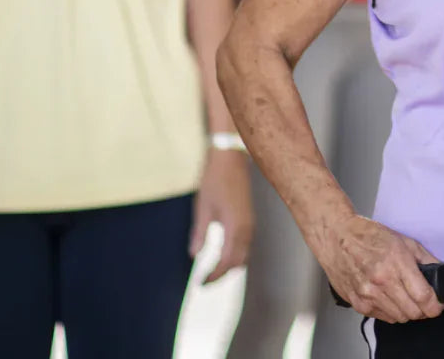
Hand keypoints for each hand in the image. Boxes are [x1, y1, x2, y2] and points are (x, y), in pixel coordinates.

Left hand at [191, 148, 253, 283]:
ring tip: (212, 272)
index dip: (214, 276)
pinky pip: (245, 244)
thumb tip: (193, 255)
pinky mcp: (249, 218)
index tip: (200, 284)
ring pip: (244, 254)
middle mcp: (247, 229)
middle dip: (222, 275)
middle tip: (204, 282)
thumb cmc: (214, 181)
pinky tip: (222, 255)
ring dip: (230, 266)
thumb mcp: (203, 208)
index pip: (227, 262)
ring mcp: (250, 223)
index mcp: (235, 228)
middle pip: (238, 262)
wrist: (231, 158)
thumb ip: (200, 233)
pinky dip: (235, 255)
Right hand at [314, 213, 443, 323]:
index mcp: (396, 264)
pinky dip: (391, 311)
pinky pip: (383, 317)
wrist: (336, 238)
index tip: (438, 304)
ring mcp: (368, 295)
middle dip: (424, 309)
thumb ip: (426, 260)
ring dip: (407, 311)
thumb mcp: (404, 241)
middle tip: (423, 300)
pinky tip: (388, 297)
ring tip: (405, 296)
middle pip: (413, 312)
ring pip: (400, 318)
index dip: (436, 305)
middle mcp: (382, 282)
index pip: (424, 297)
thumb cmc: (369, 236)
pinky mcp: (358, 304)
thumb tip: (441, 276)